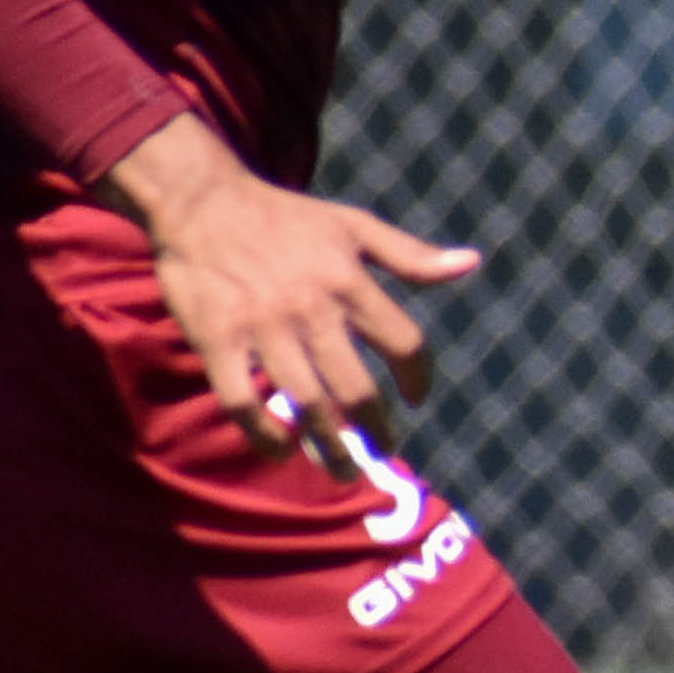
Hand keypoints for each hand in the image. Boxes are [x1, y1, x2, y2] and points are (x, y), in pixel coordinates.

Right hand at [104, 111, 478, 477]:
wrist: (203, 202)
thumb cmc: (286, 218)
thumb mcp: (353, 225)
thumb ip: (410, 255)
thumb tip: (470, 263)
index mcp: (348, 280)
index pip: (404, 342)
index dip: (418, 378)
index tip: (416, 400)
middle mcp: (310, 308)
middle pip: (357, 389)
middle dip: (376, 431)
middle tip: (383, 452)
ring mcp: (262, 328)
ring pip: (305, 404)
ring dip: (329, 448)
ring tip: (343, 470)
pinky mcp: (216, 340)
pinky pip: (243, 402)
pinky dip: (264, 434)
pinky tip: (281, 448)